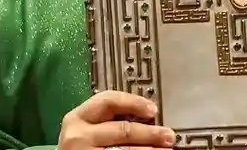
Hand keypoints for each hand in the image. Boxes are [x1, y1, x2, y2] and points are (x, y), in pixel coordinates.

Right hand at [59, 90, 175, 149]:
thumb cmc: (82, 142)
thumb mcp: (89, 125)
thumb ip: (110, 118)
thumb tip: (148, 114)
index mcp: (78, 117)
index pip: (108, 100)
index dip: (134, 102)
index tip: (154, 109)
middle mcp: (78, 136)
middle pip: (122, 130)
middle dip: (150, 133)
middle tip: (168, 135)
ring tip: (165, 149)